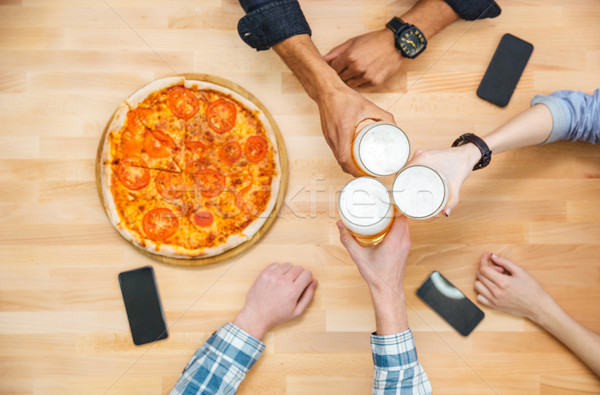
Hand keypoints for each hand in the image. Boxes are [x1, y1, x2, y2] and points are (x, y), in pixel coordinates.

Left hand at [233, 262, 317, 339]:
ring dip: (289, 271)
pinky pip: (276, 264)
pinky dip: (278, 270)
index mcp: (293, 291)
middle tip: (294, 284)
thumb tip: (314, 282)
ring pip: (288, 265)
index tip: (304, 283)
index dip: (308, 279)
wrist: (256, 315)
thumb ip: (308, 296)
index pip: (307, 273)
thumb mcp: (297, 311)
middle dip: (300, 275)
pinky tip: (276, 279)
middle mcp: (283, 281)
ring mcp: (272, 276)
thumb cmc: (277, 315)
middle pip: (299, 268)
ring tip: (285, 281)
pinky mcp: (264, 274)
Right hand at [316, 84, 394, 175]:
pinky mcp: (328, 136)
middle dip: (354, 172)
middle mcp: (333, 137)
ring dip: (348, 166)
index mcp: (342, 131)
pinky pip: (335, 152)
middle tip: (367, 173)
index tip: (366, 174)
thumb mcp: (368, 106)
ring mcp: (328, 138)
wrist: (326, 90)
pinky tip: (351, 158)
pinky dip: (343, 158)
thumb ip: (383, 115)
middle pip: (341, 163)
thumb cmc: (344, 97)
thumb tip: (395, 126)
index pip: (344, 158)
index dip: (354, 170)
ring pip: (337, 159)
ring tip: (361, 168)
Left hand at [324, 29, 402, 87]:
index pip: (333, 69)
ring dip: (350, 79)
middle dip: (340, 74)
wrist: (395, 44)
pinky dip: (360, 81)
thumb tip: (322, 59)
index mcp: (349, 57)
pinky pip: (361, 86)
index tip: (335, 68)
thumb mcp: (352, 42)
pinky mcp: (373, 82)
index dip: (332, 69)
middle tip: (345, 70)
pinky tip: (364, 73)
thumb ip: (336, 52)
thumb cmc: (374, 40)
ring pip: (349, 84)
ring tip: (355, 71)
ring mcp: (365, 76)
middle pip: (340, 78)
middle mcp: (356, 68)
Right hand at [336, 217, 410, 334]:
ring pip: (405, 225)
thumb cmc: (376, 276)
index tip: (385, 201)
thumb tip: (340, 226)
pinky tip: (387, 227)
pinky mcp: (405, 249)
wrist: (387, 290)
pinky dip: (397, 227)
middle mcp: (403, 242)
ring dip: (396, 218)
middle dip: (393, 210)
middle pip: (403, 218)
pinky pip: (404, 232)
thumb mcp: (358, 256)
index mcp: (394, 241)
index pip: (401, 216)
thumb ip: (348, 239)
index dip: (395, 206)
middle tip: (381, 206)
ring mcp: (406, 246)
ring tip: (383, 214)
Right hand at [406, 144, 480, 215]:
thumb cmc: (461, 165)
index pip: (403, 171)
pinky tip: (413, 182)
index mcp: (423, 158)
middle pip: (404, 170)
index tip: (398, 193)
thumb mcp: (455, 185)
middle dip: (402, 182)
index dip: (399, 182)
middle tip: (403, 196)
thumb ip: (452, 201)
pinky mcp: (425, 156)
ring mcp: (422, 154)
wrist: (468, 154)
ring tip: (406, 191)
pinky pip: (414, 165)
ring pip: (408, 167)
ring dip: (406, 177)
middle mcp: (420, 155)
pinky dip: (412, 173)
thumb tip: (445, 213)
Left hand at [474, 253, 551, 322]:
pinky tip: (490, 288)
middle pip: (479, 276)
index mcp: (503, 282)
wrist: (538, 307)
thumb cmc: (532, 290)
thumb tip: (493, 256)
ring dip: (482, 280)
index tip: (486, 256)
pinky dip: (481, 291)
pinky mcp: (494, 307)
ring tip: (494, 279)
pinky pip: (479, 298)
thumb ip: (505, 262)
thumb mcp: (521, 272)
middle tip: (498, 270)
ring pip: (477, 286)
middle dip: (486, 269)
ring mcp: (494, 301)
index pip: (483, 269)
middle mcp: (496, 292)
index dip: (483, 260)